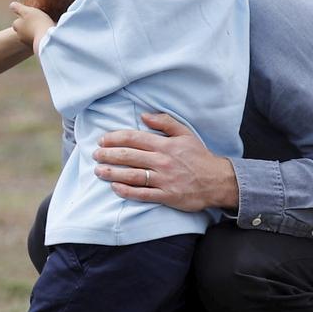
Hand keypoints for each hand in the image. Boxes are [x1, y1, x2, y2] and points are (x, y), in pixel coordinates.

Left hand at [9, 0, 53, 51]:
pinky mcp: (36, 47)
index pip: (17, 21)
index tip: (30, 15)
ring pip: (29, 35)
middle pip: (23, 29)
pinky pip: (37, 41)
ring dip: (34, 32)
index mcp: (16, 25)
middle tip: (37, 21)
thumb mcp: (27, 11)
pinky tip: (47, 34)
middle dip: (28, 26)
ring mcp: (27, 43)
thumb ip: (17, 8)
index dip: (23, 17)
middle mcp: (20, 35)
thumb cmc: (37, 22)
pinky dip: (40, 37)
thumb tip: (11, 5)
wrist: (47, 39)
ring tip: (43, 27)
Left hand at [93, 112, 239, 211]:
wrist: (217, 181)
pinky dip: (127, 191)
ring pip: (133, 175)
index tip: (102, 140)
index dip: (115, 138)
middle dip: (108, 155)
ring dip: (112, 173)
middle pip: (129, 156)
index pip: (134, 138)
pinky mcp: (167, 196)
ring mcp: (164, 179)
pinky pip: (143, 193)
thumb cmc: (199, 157)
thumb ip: (165, 122)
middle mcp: (163, 161)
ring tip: (98, 171)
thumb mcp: (185, 134)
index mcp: (165, 145)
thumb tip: (144, 115)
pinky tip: (115, 187)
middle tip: (95, 155)